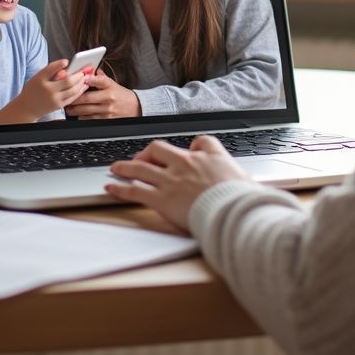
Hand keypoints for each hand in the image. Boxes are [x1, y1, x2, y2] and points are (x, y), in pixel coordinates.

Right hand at [23, 59, 90, 115]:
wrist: (26, 108)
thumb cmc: (33, 90)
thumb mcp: (37, 77)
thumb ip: (50, 72)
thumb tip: (66, 67)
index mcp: (40, 80)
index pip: (50, 69)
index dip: (59, 64)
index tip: (66, 61)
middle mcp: (47, 90)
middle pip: (67, 81)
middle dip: (79, 74)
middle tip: (85, 69)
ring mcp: (54, 99)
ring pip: (72, 89)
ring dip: (82, 82)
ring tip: (87, 76)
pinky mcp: (58, 105)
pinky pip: (72, 97)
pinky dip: (79, 91)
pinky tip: (83, 86)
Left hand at [65, 68, 140, 118]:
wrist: (135, 108)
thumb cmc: (123, 95)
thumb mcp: (114, 84)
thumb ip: (102, 78)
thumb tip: (91, 72)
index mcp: (110, 87)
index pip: (99, 80)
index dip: (88, 79)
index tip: (80, 78)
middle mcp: (109, 98)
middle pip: (87, 98)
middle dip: (74, 99)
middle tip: (66, 98)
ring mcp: (107, 110)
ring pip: (87, 110)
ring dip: (75, 110)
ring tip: (69, 109)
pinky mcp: (107, 119)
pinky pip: (91, 119)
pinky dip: (83, 118)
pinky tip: (78, 116)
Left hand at [105, 135, 248, 231]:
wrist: (232, 210)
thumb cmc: (240, 198)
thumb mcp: (244, 175)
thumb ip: (235, 172)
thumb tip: (236, 174)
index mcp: (205, 157)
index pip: (196, 143)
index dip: (190, 148)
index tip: (185, 154)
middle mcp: (184, 164)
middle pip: (158, 150)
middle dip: (146, 154)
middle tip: (139, 160)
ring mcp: (171, 181)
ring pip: (141, 168)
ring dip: (125, 167)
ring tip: (115, 168)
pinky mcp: (161, 199)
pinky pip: (135, 190)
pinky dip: (120, 189)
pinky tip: (111, 187)